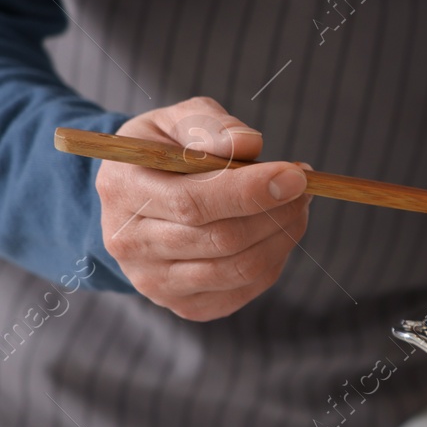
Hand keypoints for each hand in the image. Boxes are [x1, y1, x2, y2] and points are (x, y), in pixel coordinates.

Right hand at [96, 97, 311, 320]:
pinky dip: (275, 258)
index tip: (296, 175)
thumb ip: (210, 126)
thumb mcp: (176, 121)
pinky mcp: (185, 305)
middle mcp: (129, 244)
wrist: (136, 199)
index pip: (194, 203)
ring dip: (283, 235)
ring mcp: (155, 282)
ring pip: (240, 268)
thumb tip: (248, 144)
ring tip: (297, 204)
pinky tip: (278, 230)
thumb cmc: (164, 151)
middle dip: (277, 211)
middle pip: (223, 240)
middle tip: (304, 186)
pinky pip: (245, 288)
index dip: (251, 192)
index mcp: (121, 189)